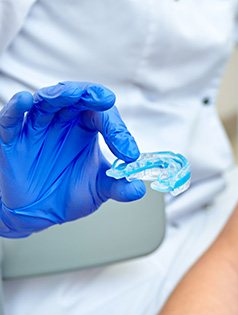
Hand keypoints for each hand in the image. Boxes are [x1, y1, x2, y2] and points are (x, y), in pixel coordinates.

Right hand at [0, 82, 145, 237]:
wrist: (39, 212)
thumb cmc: (68, 192)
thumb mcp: (99, 189)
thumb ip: (119, 187)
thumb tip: (138, 188)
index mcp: (86, 128)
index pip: (103, 117)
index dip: (118, 131)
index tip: (130, 154)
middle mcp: (63, 123)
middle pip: (75, 98)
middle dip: (89, 95)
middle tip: (105, 99)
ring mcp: (37, 129)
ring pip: (45, 102)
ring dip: (58, 96)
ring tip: (71, 94)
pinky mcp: (12, 140)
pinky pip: (11, 120)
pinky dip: (16, 109)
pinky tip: (25, 100)